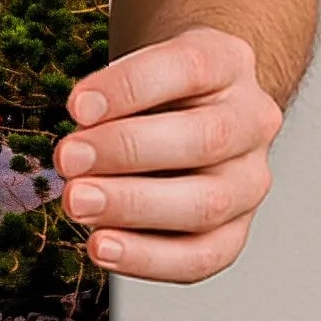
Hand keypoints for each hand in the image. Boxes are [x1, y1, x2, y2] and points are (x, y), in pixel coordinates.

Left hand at [51, 27, 281, 282]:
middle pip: (204, 139)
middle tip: (68, 160)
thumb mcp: (141, 66)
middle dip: (126, 151)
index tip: (76, 107)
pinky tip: (102, 246)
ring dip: (133, 207)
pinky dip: (147, 258)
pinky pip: (202, 256)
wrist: (197, 110)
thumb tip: (77, 148)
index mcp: (229, 62)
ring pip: (207, 204)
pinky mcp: (236, 230)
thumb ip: (114, 98)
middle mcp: (252, 121)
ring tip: (78, 203)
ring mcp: (251, 179)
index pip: (188, 68)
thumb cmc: (159, 88)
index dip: (129, 88)